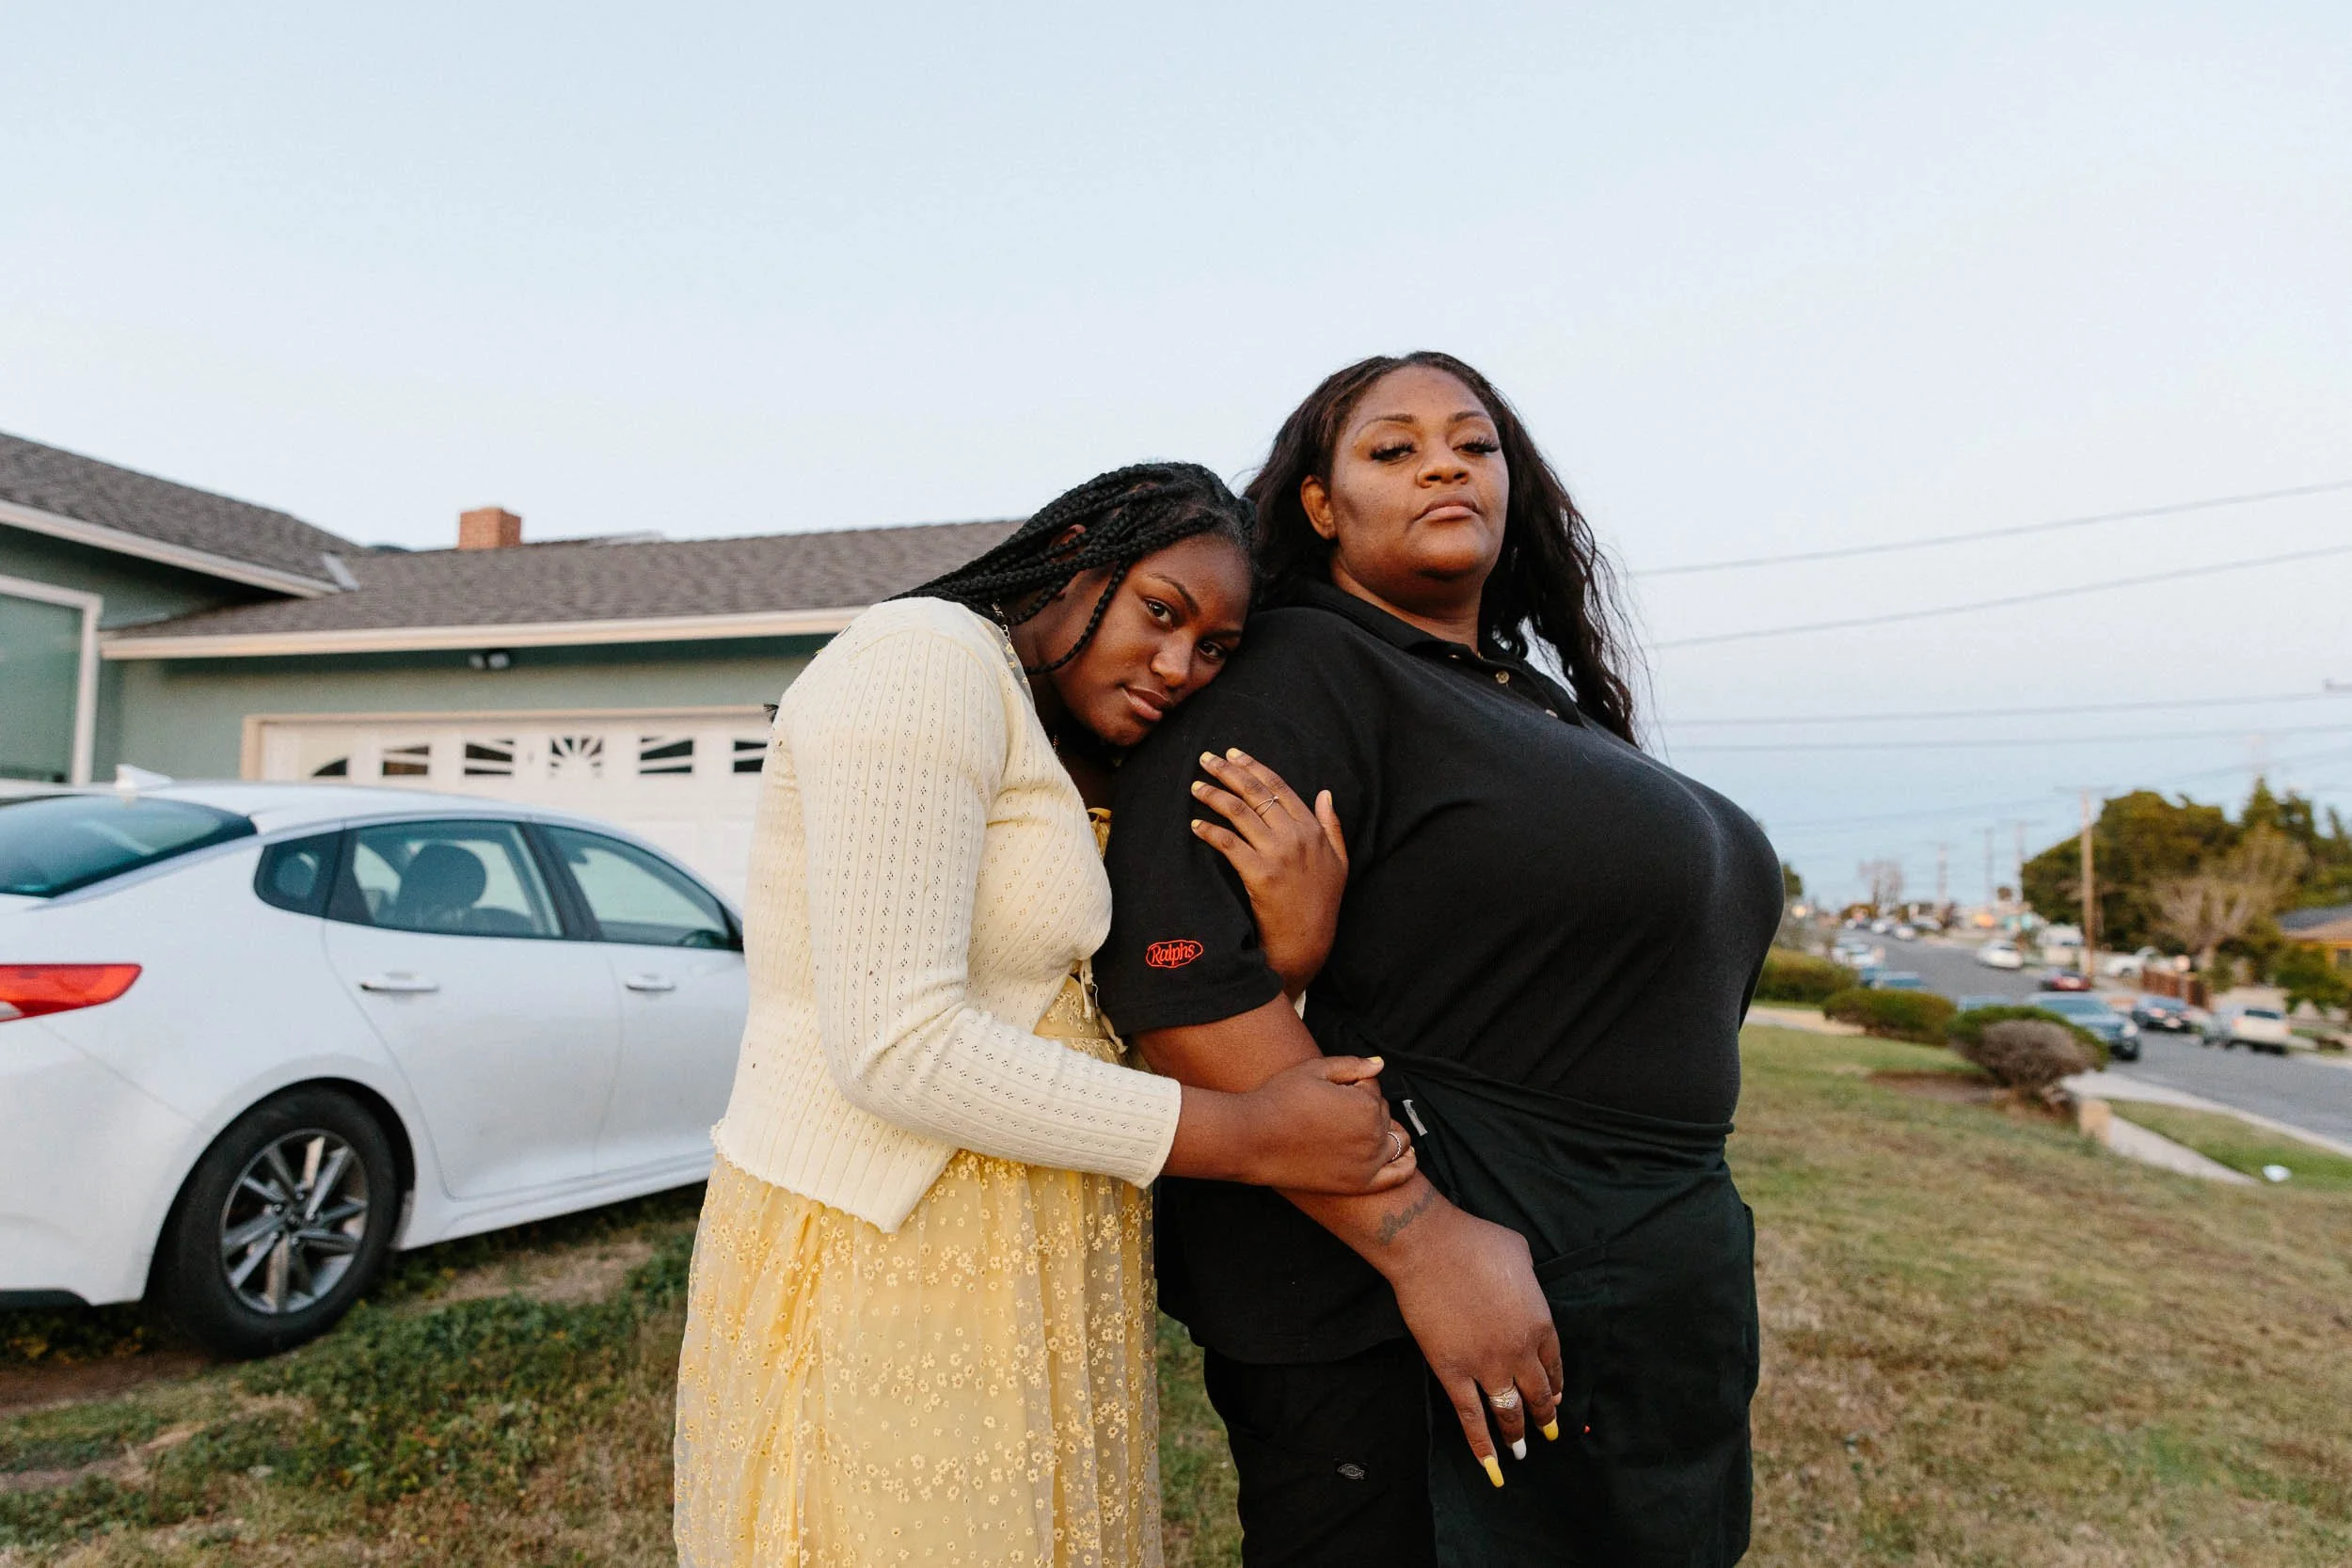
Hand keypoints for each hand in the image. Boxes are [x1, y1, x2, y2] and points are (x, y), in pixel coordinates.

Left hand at [1189, 748, 1348, 996]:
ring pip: (1240, 813)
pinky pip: (1229, 844)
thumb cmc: (1322, 903)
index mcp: (1313, 830)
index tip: (1234, 754)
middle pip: (1256, 793)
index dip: (1254, 767)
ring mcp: (1279, 855)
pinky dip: (1210, 831)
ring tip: (1195, 787)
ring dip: (1214, 795)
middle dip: (1228, 771)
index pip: (1279, 787)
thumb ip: (1332, 825)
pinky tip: (1195, 824)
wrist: (1308, 942)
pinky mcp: (1260, 874)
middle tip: (1206, 759)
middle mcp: (1296, 837)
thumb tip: (1325, 793)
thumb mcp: (1339, 861)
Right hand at [1238, 1055, 1415, 1193]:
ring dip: (1386, 1131)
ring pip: (1394, 1140)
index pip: (1373, 1087)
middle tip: (1331, 1109)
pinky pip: (1397, 1175)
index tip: (1328, 1090)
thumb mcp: (1314, 1069)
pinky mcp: (1359, 1184)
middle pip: (1383, 1113)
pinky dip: (1407, 1163)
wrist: (1252, 1139)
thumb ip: (1352, 1065)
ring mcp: (1368, 1163)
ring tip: (1359, 1128)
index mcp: (1365, 1104)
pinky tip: (1408, 1156)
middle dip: (1364, 1106)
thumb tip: (1380, 1065)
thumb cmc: (1279, 1099)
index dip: (1351, 1083)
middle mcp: (1373, 1135)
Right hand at [1383, 1203, 1563, 1481]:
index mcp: (1540, 1322)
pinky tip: (1492, 1467)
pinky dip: (1482, 1446)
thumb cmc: (1475, 1242)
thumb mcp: (1519, 1253)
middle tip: (1549, 1431)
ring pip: (1509, 1412)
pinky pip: (1471, 1418)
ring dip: (1517, 1435)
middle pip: (1538, 1394)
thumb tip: (1524, 1286)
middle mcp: (1520, 1352)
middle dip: (1545, 1416)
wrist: (1430, 1248)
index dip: (1556, 1385)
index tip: (1556, 1397)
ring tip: (1521, 1451)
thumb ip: (1529, 1278)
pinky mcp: (1453, 1372)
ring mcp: (1486, 1366)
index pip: (1555, 1364)